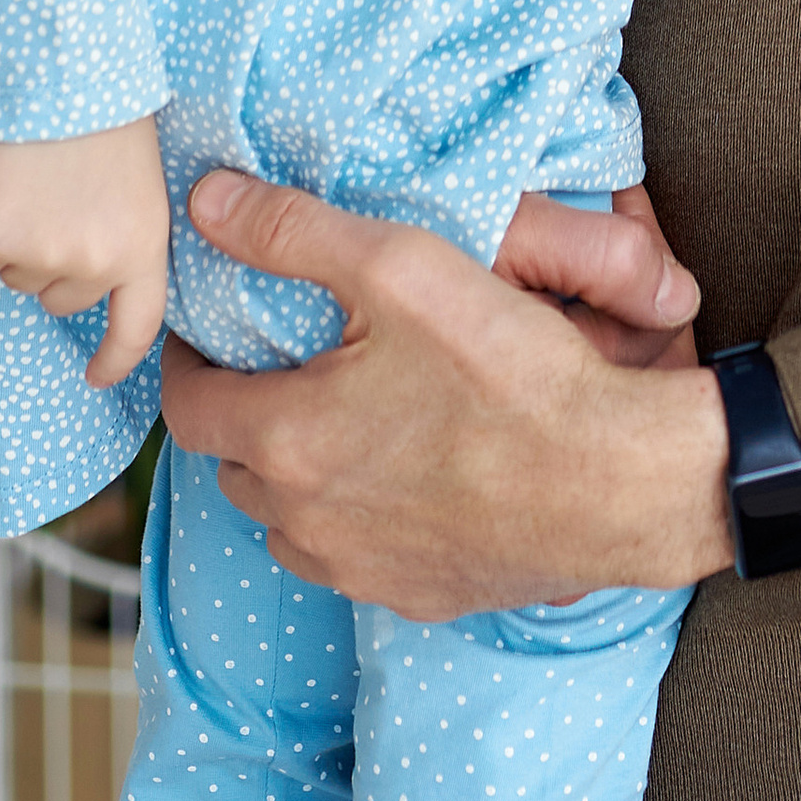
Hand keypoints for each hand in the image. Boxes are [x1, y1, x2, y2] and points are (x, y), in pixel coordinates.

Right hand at [0, 117, 170, 389]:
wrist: (62, 66)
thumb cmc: (106, 110)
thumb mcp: (140, 179)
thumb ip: (124, 233)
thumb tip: (93, 280)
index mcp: (144, 244)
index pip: (136, 326)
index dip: (116, 358)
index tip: (97, 376)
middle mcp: (95, 264)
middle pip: (62, 298)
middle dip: (57, 262)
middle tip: (63, 199)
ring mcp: (41, 257)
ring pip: (19, 276)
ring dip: (23, 239)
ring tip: (41, 179)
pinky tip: (8, 181)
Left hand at [162, 167, 731, 615]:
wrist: (614, 479)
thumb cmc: (511, 369)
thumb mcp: (401, 266)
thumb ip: (293, 230)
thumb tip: (206, 203)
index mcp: (287, 439)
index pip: (187, 406)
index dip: (187, 362)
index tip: (206, 333)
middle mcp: (305, 520)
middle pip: (234, 465)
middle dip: (243, 413)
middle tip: (281, 365)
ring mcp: (359, 570)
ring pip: (287, 522)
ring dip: (293, 475)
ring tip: (338, 419)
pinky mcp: (414, 597)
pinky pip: (350, 560)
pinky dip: (351, 520)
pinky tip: (399, 477)